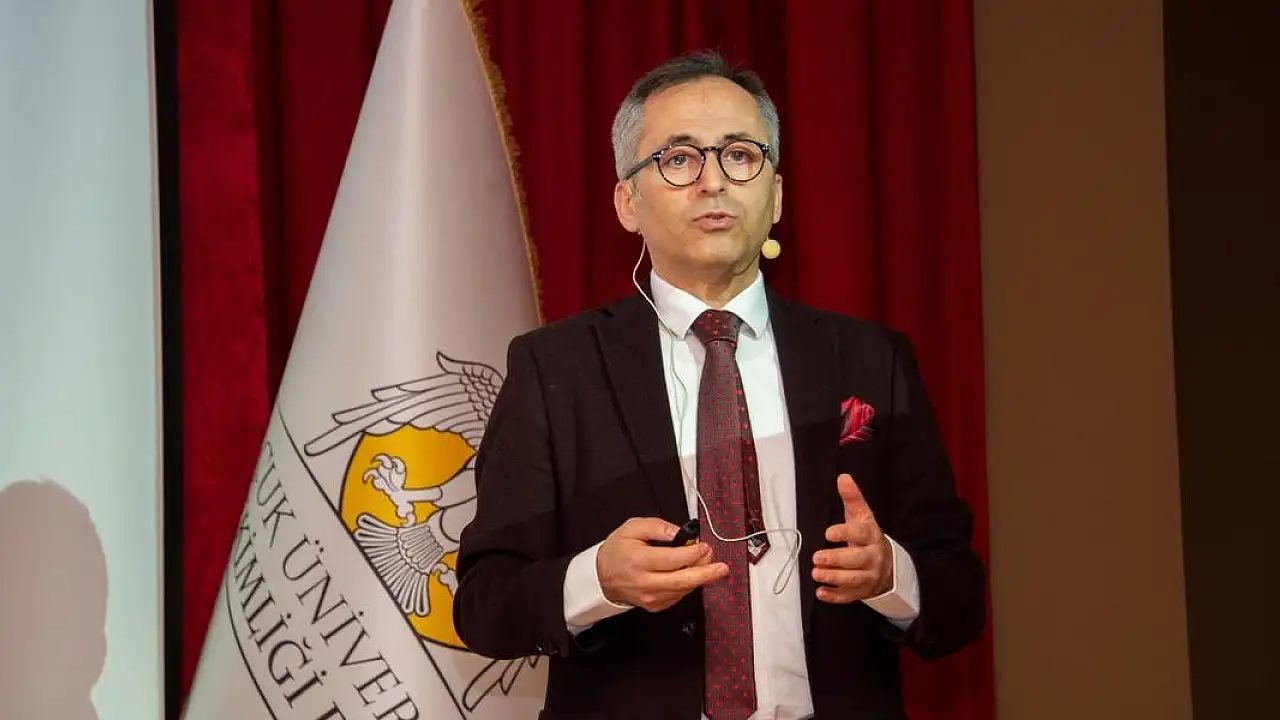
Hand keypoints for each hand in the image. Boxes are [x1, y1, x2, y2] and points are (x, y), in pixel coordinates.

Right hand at [597, 517, 728, 611]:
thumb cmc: (618, 550)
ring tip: (710, 565)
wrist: (602, 576)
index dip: (692, 553)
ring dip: (700, 577)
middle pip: (682, 581)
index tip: (704, 546)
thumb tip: (680, 533)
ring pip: (683, 590)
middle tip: (721, 567)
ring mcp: (650, 597)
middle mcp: (645, 583)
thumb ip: (657, 527)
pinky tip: (692, 574)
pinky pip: (679, 596)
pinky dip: (689, 584)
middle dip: (706, 573)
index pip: (672, 560)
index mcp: (638, 561)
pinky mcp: (655, 606)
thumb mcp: (633, 527)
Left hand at [812, 474, 892, 603]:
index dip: (845, 532)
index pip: (862, 533)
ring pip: (853, 579)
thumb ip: (852, 498)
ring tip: (816, 573)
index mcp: (872, 537)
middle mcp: (873, 557)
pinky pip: (849, 596)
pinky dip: (835, 596)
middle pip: (856, 559)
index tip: (828, 533)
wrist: (886, 565)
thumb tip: (843, 477)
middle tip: (817, 557)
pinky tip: (821, 593)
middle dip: (836, 559)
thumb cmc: (867, 537)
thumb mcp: (862, 516)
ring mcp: (869, 576)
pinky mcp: (861, 591)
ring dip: (833, 578)